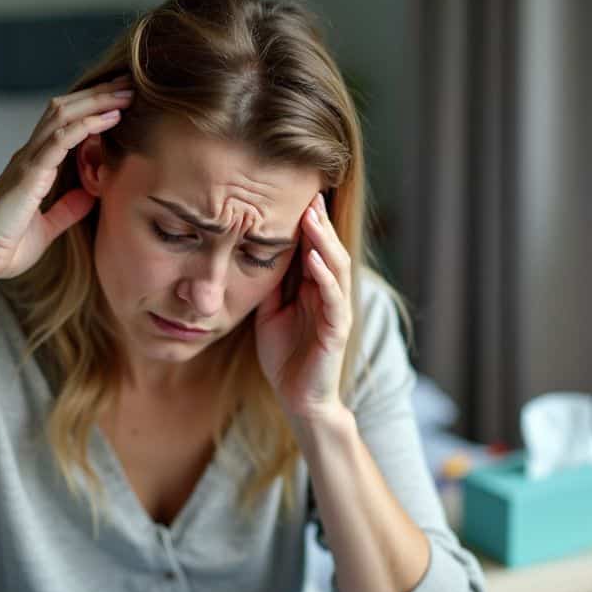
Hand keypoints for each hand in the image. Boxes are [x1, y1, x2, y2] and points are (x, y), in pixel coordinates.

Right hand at [0, 74, 134, 285]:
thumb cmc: (4, 248)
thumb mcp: (46, 228)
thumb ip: (66, 210)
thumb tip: (89, 195)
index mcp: (32, 167)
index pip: (63, 124)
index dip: (90, 109)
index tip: (120, 101)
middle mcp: (29, 157)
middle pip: (65, 109)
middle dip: (98, 94)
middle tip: (129, 84)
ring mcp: (27, 162)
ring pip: (64, 115)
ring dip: (97, 101)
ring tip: (126, 92)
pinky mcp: (29, 174)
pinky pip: (61, 139)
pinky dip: (87, 124)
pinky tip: (111, 117)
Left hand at [255, 191, 352, 421]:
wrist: (298, 398)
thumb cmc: (284, 355)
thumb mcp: (269, 311)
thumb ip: (270, 284)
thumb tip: (253, 252)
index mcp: (314, 288)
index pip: (313, 247)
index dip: (306, 222)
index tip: (291, 193)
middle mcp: (329, 294)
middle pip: (328, 249)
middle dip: (319, 222)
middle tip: (308, 193)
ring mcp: (336, 311)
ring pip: (337, 267)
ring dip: (324, 241)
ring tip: (312, 217)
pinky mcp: (337, 330)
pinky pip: (335, 299)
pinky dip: (325, 276)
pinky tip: (314, 258)